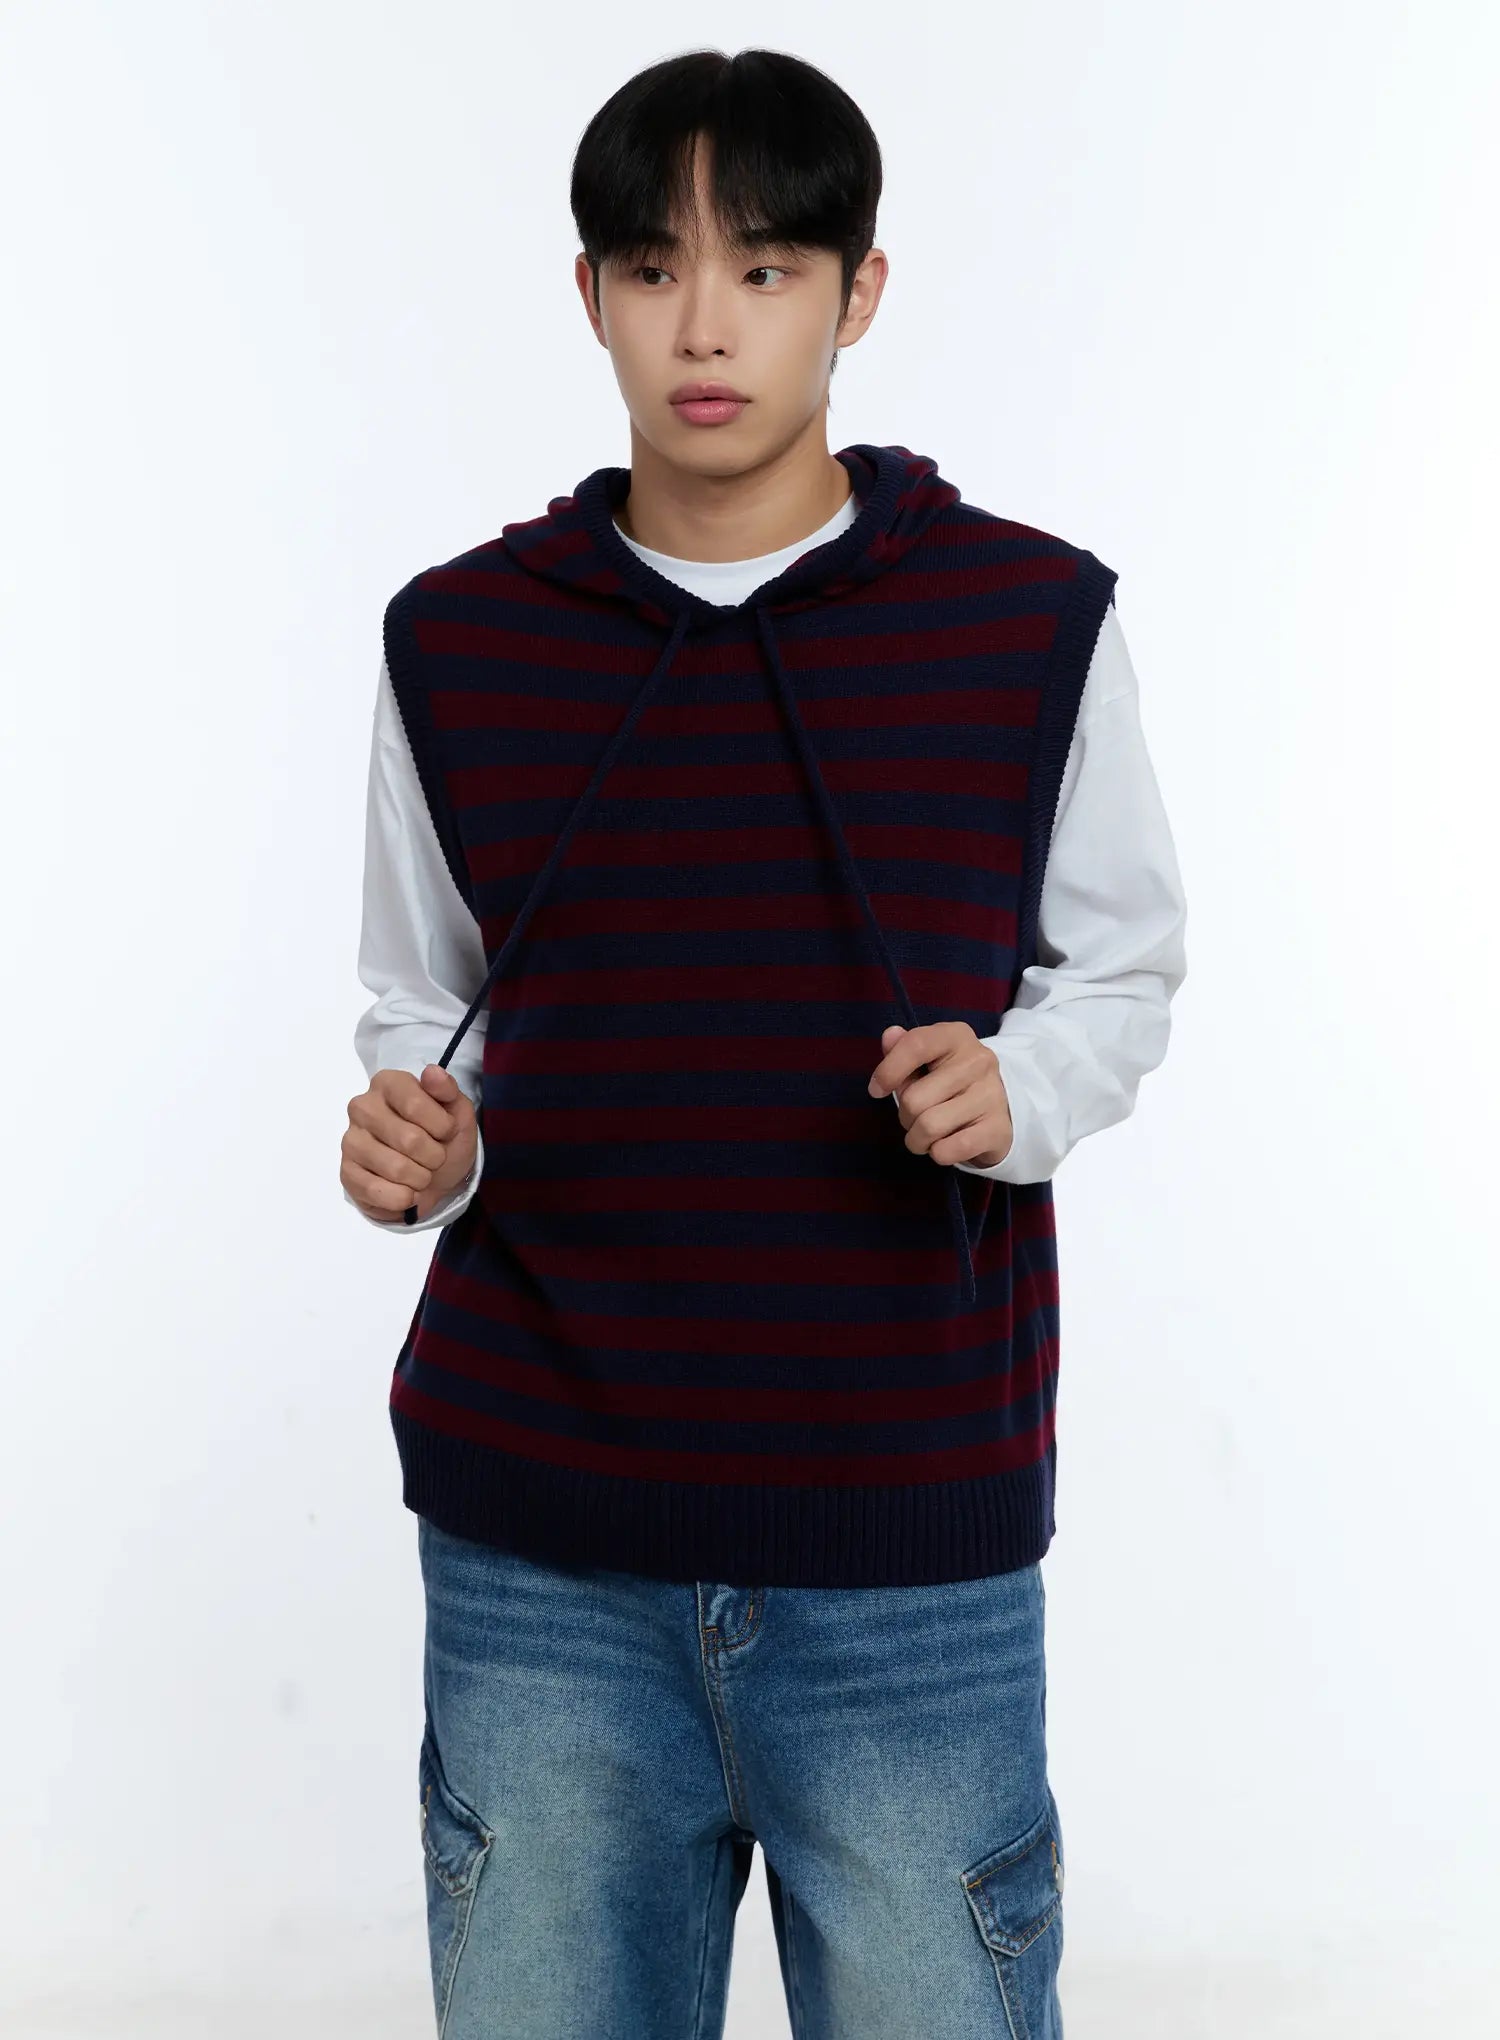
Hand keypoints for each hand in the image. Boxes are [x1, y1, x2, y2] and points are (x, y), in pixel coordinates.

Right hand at [340, 1064, 477, 1221]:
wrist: (436, 1177)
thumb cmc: (444, 1138)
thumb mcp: (458, 1112)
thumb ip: (448, 1090)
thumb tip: (432, 1072)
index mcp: (388, 1083)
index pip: (415, 1104)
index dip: (442, 1126)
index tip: (447, 1131)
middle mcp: (362, 1107)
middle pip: (409, 1140)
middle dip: (434, 1156)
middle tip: (435, 1157)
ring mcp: (351, 1141)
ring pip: (395, 1169)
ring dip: (421, 1179)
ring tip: (421, 1174)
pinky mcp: (347, 1173)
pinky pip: (377, 1192)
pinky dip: (403, 1198)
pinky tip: (406, 1191)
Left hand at [867, 1022, 1012, 1168]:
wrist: (999, 1110)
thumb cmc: (951, 1083)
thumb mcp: (927, 1061)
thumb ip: (903, 1049)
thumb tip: (890, 1036)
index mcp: (957, 1037)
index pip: (916, 1045)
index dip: (888, 1071)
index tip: (876, 1090)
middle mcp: (979, 1061)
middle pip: (914, 1099)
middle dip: (905, 1116)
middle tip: (916, 1117)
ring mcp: (991, 1095)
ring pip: (928, 1127)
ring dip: (917, 1139)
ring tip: (927, 1134)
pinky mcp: (997, 1129)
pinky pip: (947, 1150)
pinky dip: (937, 1153)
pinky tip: (946, 1145)